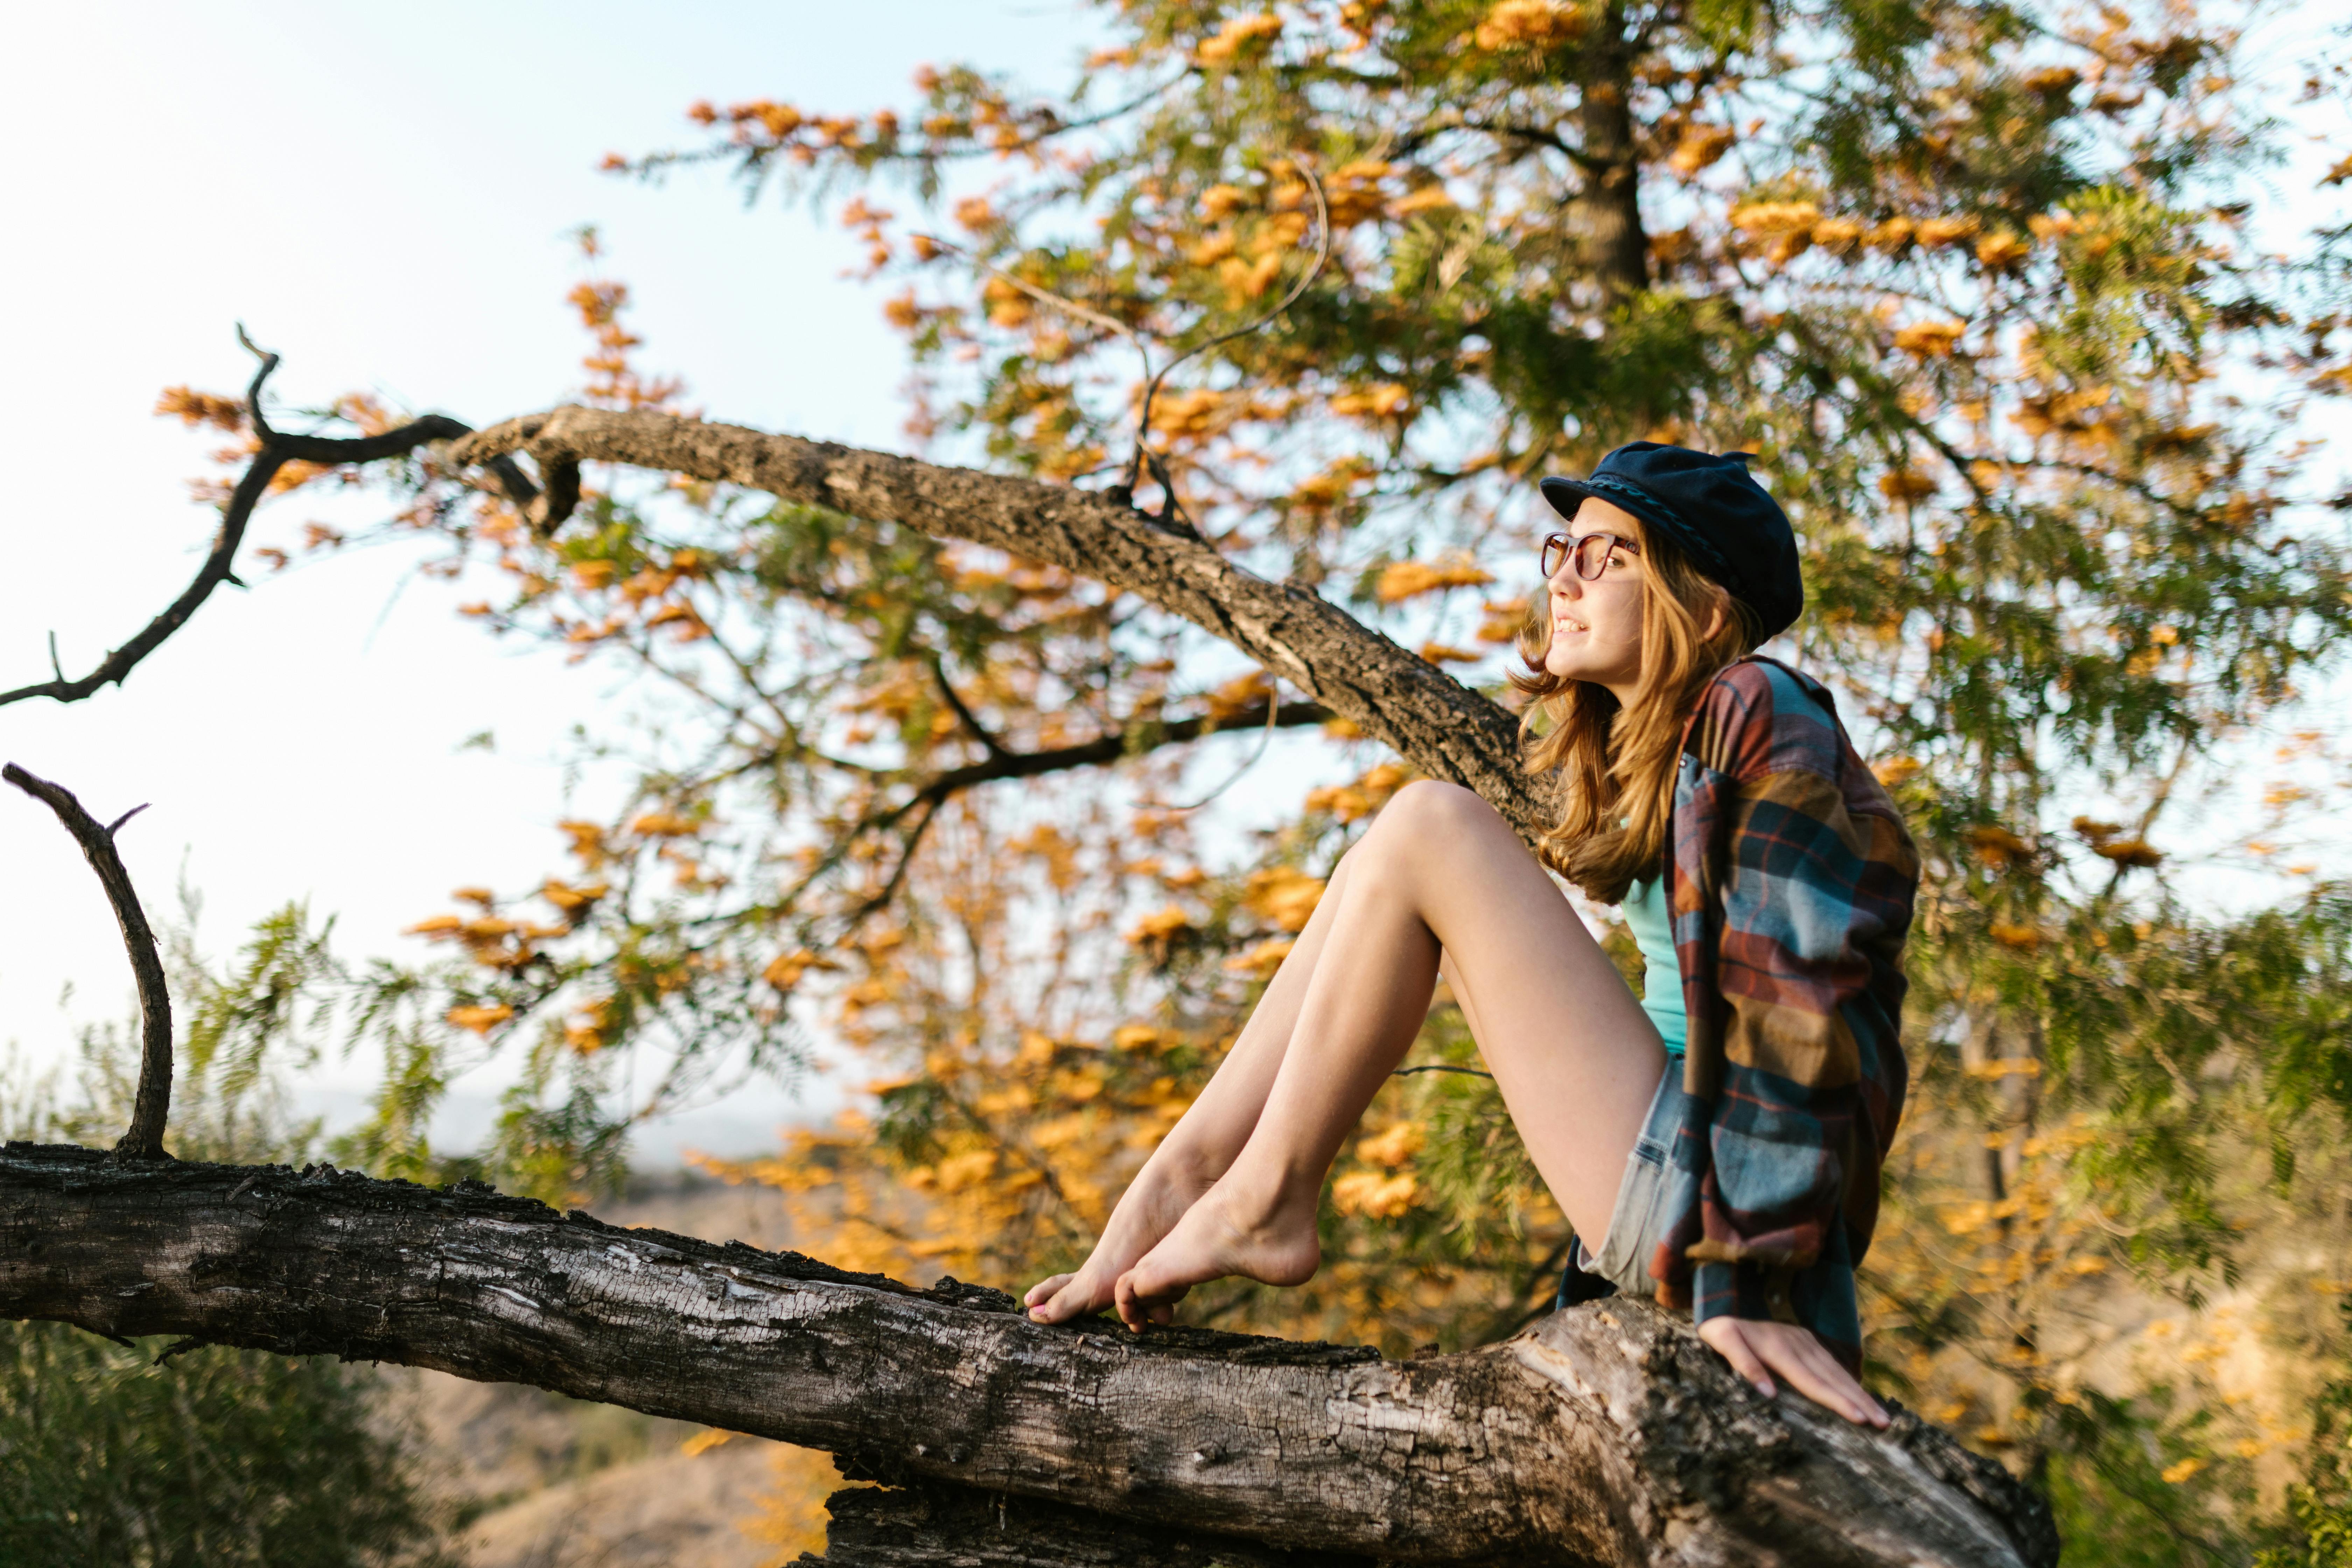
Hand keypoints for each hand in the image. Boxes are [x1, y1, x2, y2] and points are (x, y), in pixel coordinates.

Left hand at [1697, 1315, 1888, 1427]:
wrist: (1725, 1290)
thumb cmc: (1720, 1322)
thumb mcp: (1722, 1338)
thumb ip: (1743, 1363)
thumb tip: (1769, 1394)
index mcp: (1780, 1350)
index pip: (1814, 1383)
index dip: (1837, 1402)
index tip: (1860, 1420)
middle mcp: (1799, 1345)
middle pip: (1834, 1379)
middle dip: (1860, 1402)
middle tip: (1884, 1424)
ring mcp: (1805, 1340)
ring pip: (1838, 1371)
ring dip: (1861, 1393)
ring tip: (1882, 1416)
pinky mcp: (1806, 1338)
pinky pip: (1833, 1363)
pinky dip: (1850, 1379)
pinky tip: (1862, 1394)